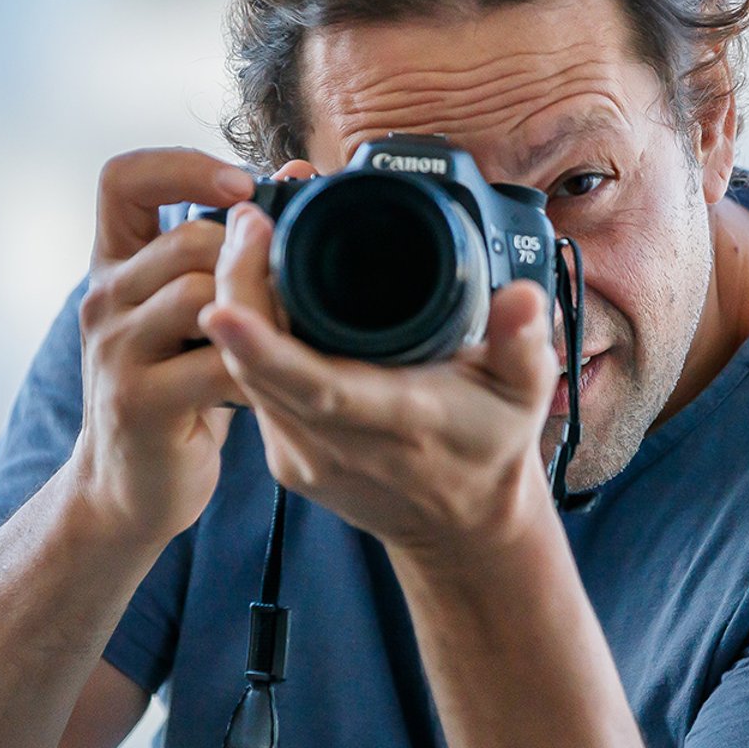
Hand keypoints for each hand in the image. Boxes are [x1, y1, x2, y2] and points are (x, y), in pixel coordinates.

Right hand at [67, 147, 257, 544]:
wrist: (127, 490)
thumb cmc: (175, 394)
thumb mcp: (191, 316)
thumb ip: (227, 252)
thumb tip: (298, 172)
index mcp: (113, 267)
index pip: (122, 179)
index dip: (183, 167)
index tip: (241, 187)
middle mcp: (102, 300)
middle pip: (187, 241)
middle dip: (252, 260)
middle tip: (295, 291)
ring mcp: (114, 350)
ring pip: (203, 294)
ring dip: (265, 312)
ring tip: (292, 336)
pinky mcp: (139, 401)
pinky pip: (218, 361)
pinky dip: (261, 365)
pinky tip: (278, 380)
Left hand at [197, 196, 559, 560]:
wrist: (461, 527)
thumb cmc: (490, 447)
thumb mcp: (524, 393)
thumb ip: (525, 342)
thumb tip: (521, 295)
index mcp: (396, 422)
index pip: (316, 386)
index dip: (264, 347)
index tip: (223, 305)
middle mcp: (338, 446)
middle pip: (259, 369)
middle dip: (239, 291)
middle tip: (247, 220)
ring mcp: (303, 456)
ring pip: (244, 377)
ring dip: (236, 307)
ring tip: (247, 238)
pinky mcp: (286, 458)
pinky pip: (249, 391)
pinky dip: (243, 340)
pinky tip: (247, 292)